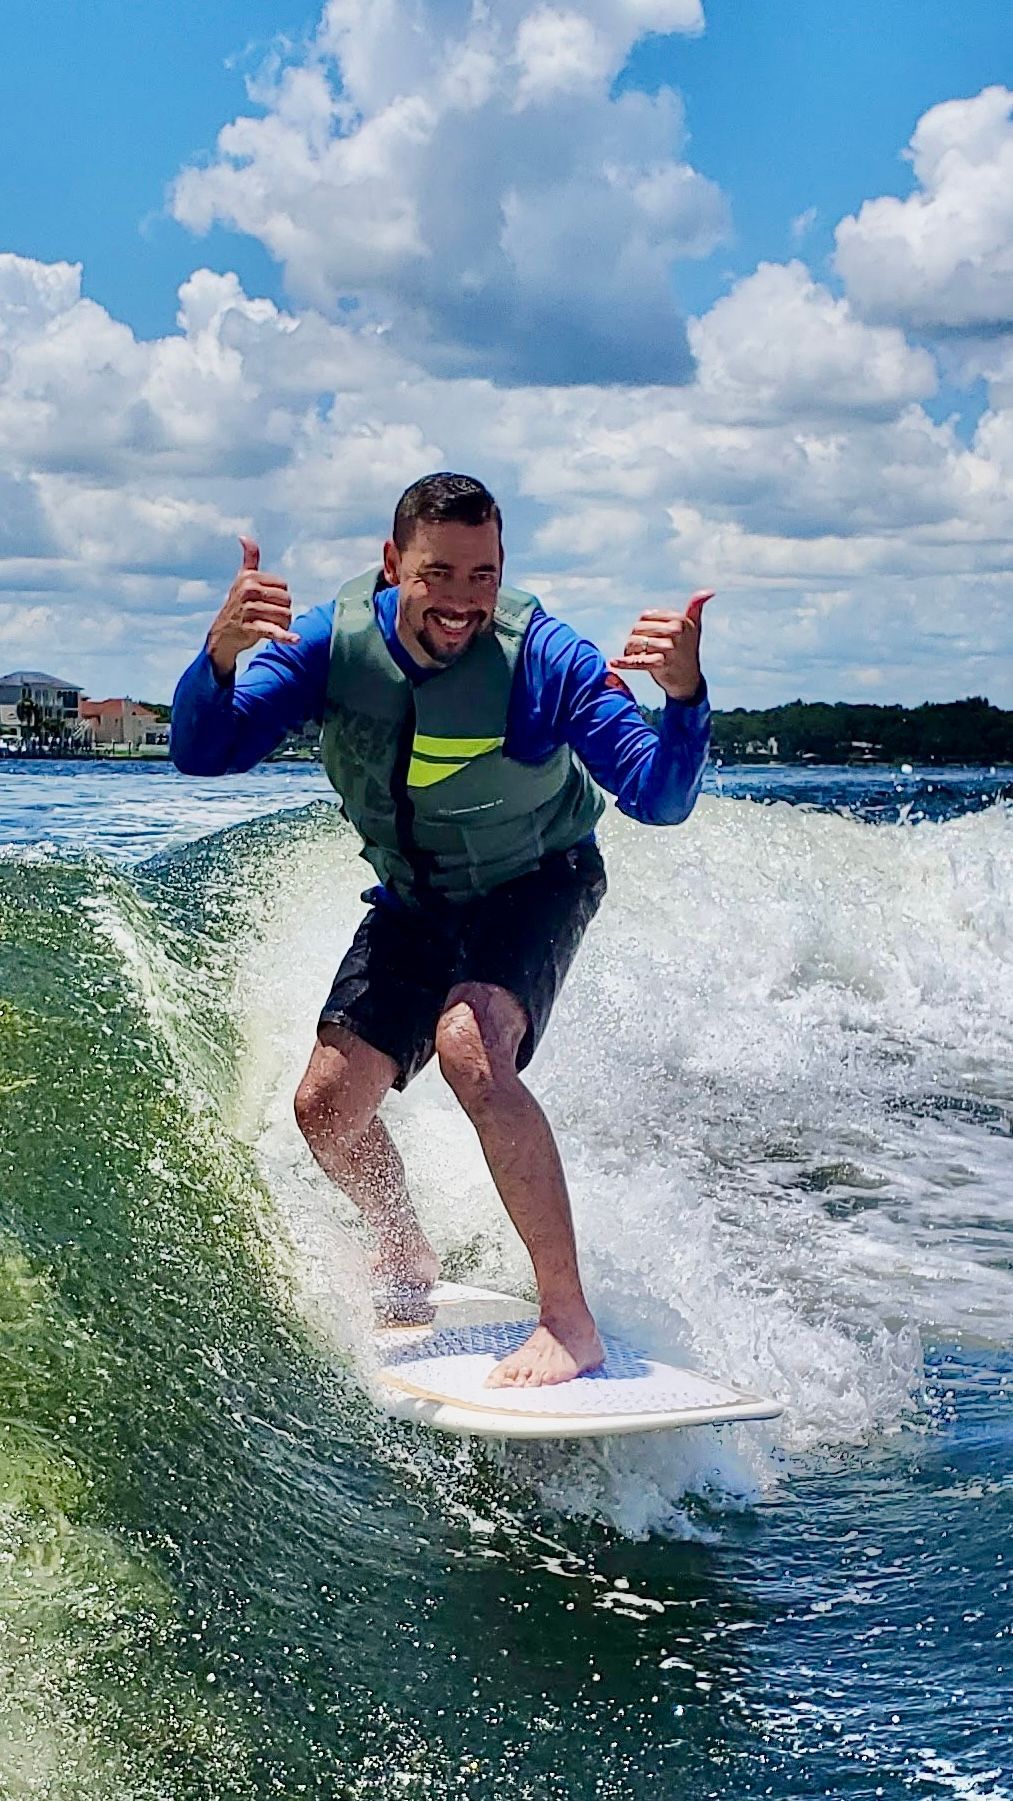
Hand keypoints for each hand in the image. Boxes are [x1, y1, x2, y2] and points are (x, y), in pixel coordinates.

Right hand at [207, 538, 299, 678]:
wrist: (222, 634)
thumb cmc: (237, 605)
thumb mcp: (242, 580)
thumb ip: (249, 559)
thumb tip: (244, 536)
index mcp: (249, 578)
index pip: (283, 586)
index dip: (281, 597)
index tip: (269, 603)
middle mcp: (248, 591)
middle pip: (286, 601)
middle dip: (284, 611)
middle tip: (271, 617)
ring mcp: (249, 610)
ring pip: (285, 616)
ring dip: (283, 624)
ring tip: (272, 626)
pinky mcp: (252, 628)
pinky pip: (274, 631)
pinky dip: (285, 637)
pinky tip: (295, 639)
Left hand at [608, 590, 713, 700]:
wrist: (688, 680)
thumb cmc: (688, 649)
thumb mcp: (694, 626)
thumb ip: (696, 606)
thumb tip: (710, 591)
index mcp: (679, 620)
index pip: (645, 616)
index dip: (641, 626)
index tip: (647, 635)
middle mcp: (675, 632)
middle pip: (638, 628)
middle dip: (634, 638)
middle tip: (639, 648)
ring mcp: (668, 649)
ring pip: (635, 643)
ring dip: (629, 650)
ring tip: (634, 655)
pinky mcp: (660, 665)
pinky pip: (637, 661)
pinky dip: (624, 663)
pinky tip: (613, 663)